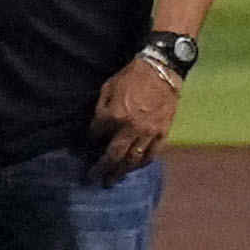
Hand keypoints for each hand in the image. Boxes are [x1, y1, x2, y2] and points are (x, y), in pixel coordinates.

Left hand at [87, 57, 182, 175]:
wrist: (161, 70)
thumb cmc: (131, 77)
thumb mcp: (107, 88)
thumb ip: (100, 109)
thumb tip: (96, 129)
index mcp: (113, 115)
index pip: (96, 136)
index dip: (88, 143)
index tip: (86, 148)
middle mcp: (130, 128)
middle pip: (113, 155)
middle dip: (102, 168)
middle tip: (94, 178)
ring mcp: (148, 132)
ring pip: (133, 159)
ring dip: (121, 171)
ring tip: (113, 179)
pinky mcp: (163, 132)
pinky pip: (152, 154)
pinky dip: (142, 163)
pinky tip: (135, 167)